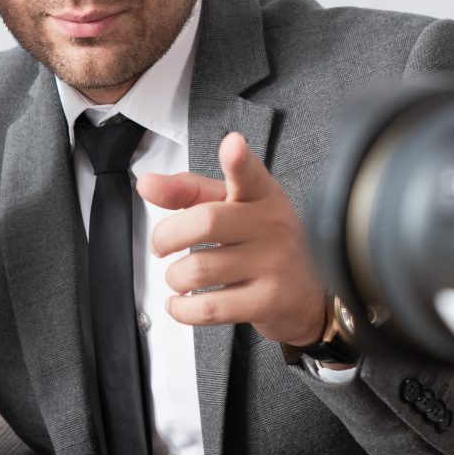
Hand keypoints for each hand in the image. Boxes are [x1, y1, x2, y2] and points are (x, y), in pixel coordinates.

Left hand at [137, 132, 331, 348]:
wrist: (307, 294)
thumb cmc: (262, 243)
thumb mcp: (232, 207)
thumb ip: (188, 191)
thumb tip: (146, 184)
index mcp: (261, 195)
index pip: (249, 174)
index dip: (238, 160)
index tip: (232, 145)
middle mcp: (270, 225)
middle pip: (205, 222)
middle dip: (166, 237)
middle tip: (162, 245)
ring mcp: (272, 264)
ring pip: (198, 269)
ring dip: (174, 277)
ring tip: (179, 277)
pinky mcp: (266, 302)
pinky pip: (208, 308)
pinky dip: (181, 308)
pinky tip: (181, 302)